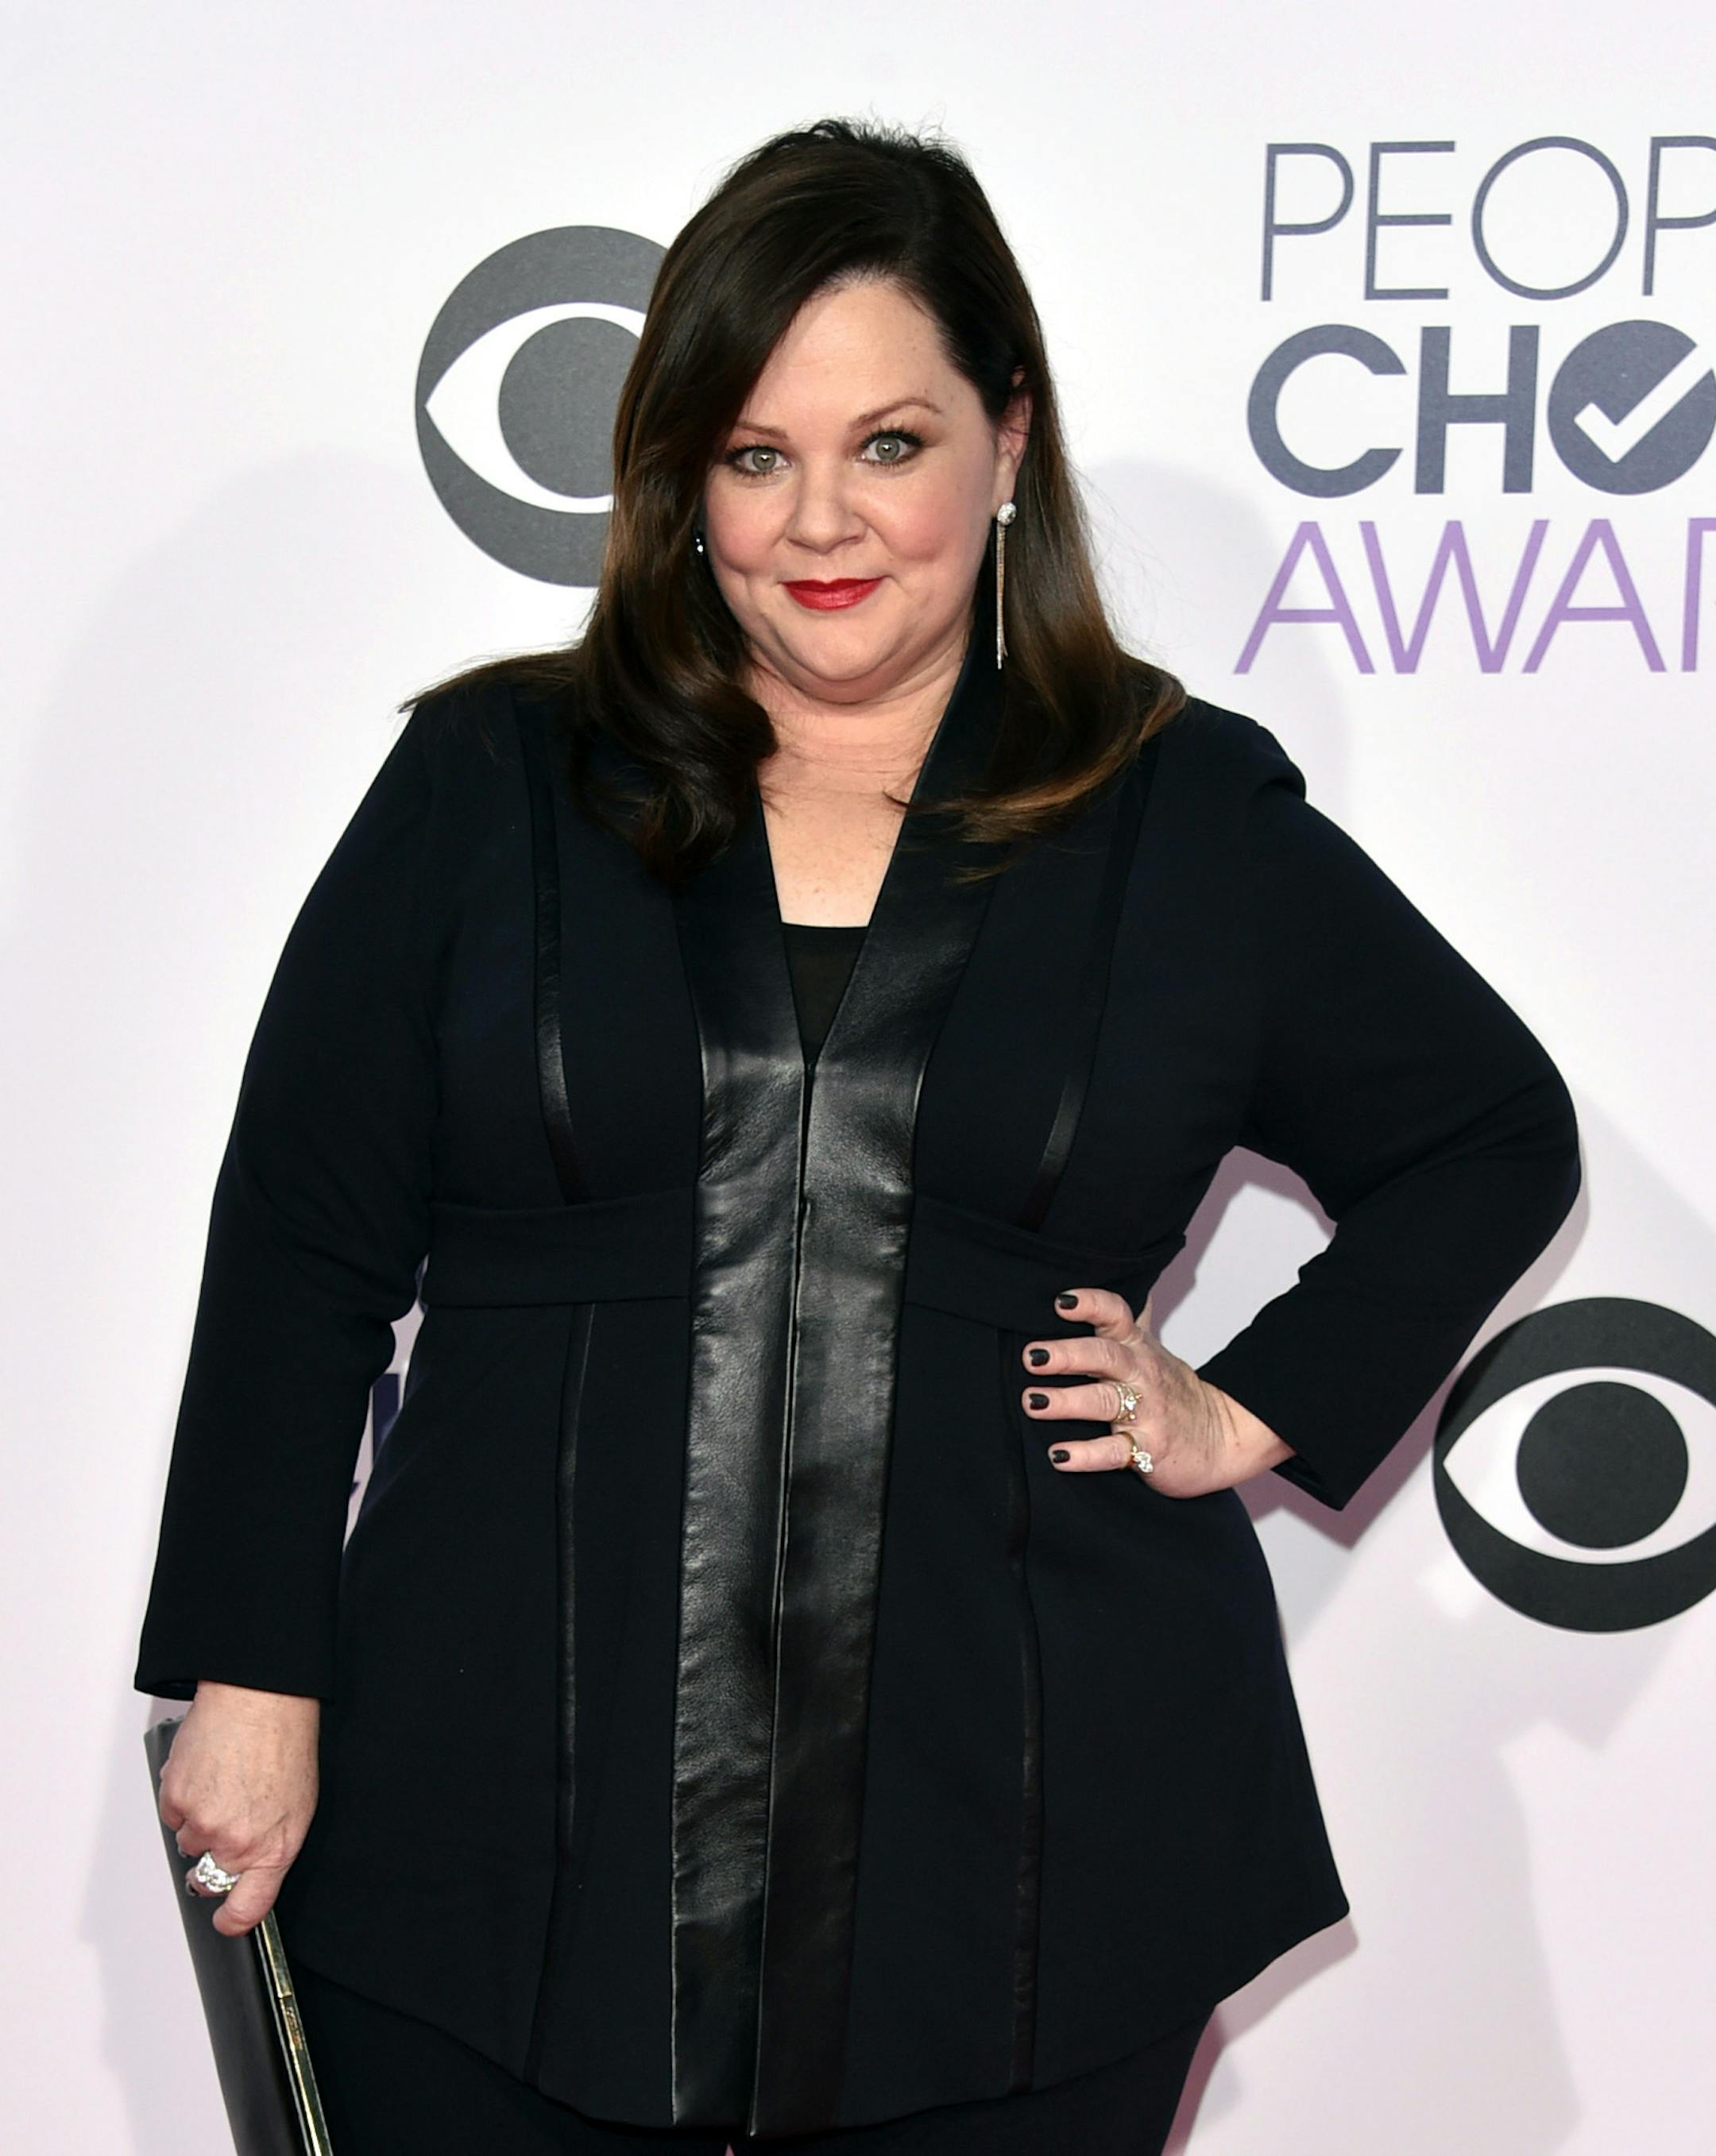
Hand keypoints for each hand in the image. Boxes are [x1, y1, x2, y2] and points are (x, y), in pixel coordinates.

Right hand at [158, 1681, 320, 1937]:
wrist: (261, 1698)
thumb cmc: (285, 1742)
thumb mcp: (299, 1804)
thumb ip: (272, 1843)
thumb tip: (254, 1866)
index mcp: (274, 1848)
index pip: (247, 1909)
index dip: (233, 1920)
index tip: (227, 1920)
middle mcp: (236, 1844)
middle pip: (207, 1879)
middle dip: (211, 1862)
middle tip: (225, 1823)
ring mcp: (203, 1824)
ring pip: (188, 1841)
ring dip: (199, 1820)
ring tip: (224, 1782)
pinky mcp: (175, 1800)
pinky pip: (172, 1813)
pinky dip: (184, 1796)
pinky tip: (207, 1770)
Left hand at [1021, 1287, 1293, 1497]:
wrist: (1225, 1437)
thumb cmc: (1172, 1390)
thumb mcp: (1150, 1349)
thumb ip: (1121, 1321)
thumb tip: (1088, 1286)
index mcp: (1137, 1346)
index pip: (1116, 1315)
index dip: (1090, 1304)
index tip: (1060, 1301)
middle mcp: (1141, 1374)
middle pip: (1105, 1356)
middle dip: (1067, 1355)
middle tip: (1031, 1356)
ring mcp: (1147, 1413)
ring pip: (1104, 1402)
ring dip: (1066, 1401)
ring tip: (1031, 1401)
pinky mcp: (1149, 1450)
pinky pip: (1114, 1452)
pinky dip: (1085, 1455)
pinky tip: (1058, 1456)